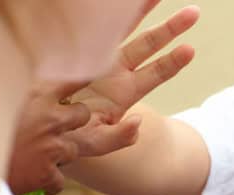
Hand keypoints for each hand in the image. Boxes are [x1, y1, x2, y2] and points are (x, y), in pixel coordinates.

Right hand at [7, 82, 90, 194]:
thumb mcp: (2, 100)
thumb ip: (25, 93)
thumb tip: (39, 83)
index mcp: (37, 96)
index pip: (73, 80)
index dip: (84, 78)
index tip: (92, 74)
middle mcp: (49, 119)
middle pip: (82, 115)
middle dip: (72, 123)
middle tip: (51, 129)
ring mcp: (51, 146)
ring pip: (72, 151)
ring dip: (57, 156)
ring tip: (32, 157)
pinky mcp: (48, 172)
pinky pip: (59, 180)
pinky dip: (47, 183)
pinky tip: (29, 179)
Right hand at [64, 6, 198, 156]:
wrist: (39, 124)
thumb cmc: (69, 135)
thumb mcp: (94, 142)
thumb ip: (117, 139)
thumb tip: (137, 123)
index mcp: (124, 92)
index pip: (155, 74)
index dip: (172, 62)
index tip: (190, 50)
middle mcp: (116, 70)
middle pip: (148, 44)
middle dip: (170, 29)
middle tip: (194, 13)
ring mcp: (98, 57)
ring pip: (125, 29)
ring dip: (141, 10)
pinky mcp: (77, 49)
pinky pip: (93, 27)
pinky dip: (103, 15)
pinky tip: (114, 2)